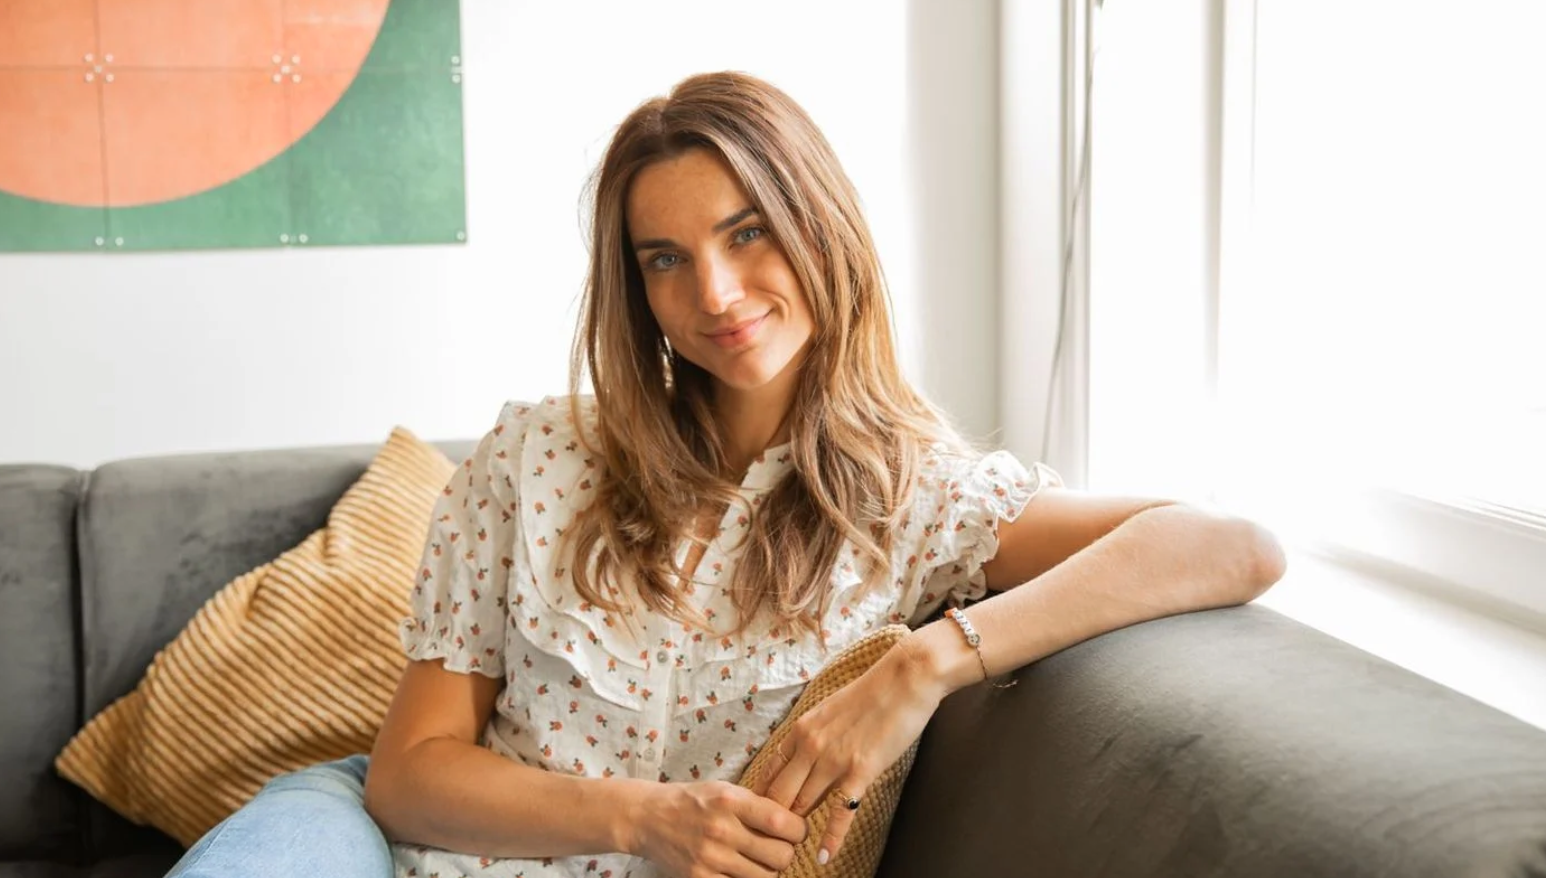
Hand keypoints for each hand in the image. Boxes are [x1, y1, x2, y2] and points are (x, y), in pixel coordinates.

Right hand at [627, 780, 806, 877]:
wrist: (648, 818)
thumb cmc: (692, 802)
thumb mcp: (724, 790)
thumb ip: (756, 805)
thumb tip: (793, 822)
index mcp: (730, 801)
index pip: (783, 822)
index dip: (798, 830)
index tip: (795, 831)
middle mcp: (721, 829)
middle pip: (780, 855)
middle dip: (786, 853)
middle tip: (778, 848)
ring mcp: (710, 857)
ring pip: (765, 877)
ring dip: (768, 871)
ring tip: (759, 861)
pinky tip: (741, 871)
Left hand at [745, 637, 942, 865]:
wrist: (904, 679)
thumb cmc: (871, 695)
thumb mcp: (828, 712)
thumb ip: (812, 738)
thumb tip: (804, 763)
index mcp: (800, 730)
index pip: (770, 774)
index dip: (762, 801)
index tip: (759, 820)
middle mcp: (810, 745)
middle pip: (780, 794)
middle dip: (773, 821)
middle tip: (771, 842)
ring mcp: (833, 759)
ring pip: (804, 804)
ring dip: (797, 829)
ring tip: (789, 853)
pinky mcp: (860, 770)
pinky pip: (841, 811)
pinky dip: (830, 837)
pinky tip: (823, 855)